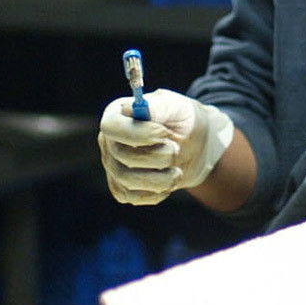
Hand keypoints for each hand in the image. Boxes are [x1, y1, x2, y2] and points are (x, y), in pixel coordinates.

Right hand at [97, 89, 234, 205]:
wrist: (196, 146)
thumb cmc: (183, 120)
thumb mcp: (177, 107)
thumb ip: (157, 107)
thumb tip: (130, 108)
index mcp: (117, 115)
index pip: (111, 127)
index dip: (137, 133)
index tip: (164, 133)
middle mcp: (109, 141)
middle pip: (121, 155)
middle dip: (157, 156)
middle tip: (175, 149)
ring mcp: (113, 167)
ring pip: (128, 180)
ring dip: (160, 178)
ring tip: (177, 170)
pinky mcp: (122, 188)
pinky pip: (134, 197)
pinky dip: (156, 192)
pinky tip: (168, 180)